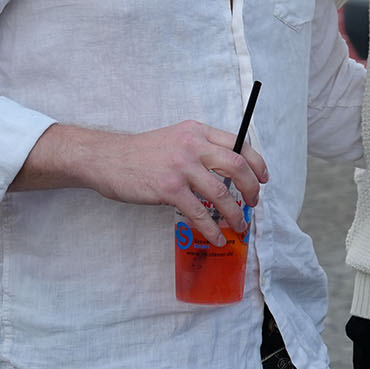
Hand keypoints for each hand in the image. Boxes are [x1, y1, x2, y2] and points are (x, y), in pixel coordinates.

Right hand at [36, 121, 268, 245]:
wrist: (106, 158)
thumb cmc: (142, 152)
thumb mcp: (176, 138)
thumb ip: (201, 147)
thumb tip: (230, 171)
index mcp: (198, 131)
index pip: (239, 144)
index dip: (257, 163)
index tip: (263, 179)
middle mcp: (193, 145)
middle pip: (237, 166)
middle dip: (252, 188)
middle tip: (254, 203)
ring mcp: (180, 167)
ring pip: (221, 193)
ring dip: (235, 214)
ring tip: (240, 226)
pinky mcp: (168, 189)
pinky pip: (199, 213)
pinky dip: (212, 228)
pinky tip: (217, 237)